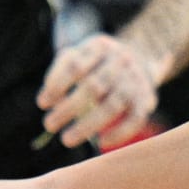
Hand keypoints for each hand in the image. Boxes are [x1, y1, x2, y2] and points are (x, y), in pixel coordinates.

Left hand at [38, 34, 158, 148]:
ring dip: (88, 125)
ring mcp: (136, 78)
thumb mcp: (80, 55)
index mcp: (99, 46)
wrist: (140, 56)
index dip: (57, 85)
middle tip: (49, 125)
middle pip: (93, 86)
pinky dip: (120, 133)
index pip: (76, 65)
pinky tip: (102, 142)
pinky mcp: (146, 97)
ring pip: (112, 105)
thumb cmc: (97, 63)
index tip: (42, 103)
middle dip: (68, 108)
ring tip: (67, 139)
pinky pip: (135, 118)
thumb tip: (47, 102)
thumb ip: (61, 73)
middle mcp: (120, 59)